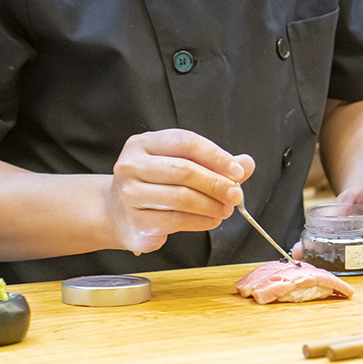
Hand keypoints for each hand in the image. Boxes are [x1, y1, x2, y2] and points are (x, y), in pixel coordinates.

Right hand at [104, 129, 254, 254]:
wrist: (115, 212)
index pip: (185, 142)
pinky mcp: (136, 221)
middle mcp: (131, 165)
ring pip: (181, 197)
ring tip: (226, 209)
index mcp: (143, 143)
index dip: (215, 155)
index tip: (237, 170)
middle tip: (236, 194)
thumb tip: (247, 163)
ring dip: (211, 205)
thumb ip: (212, 162)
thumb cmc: (154, 183)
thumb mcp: (179, 164)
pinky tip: (212, 220)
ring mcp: (130, 194)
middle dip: (216, 183)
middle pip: (183, 170)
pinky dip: (201, 221)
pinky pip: (176, 220)